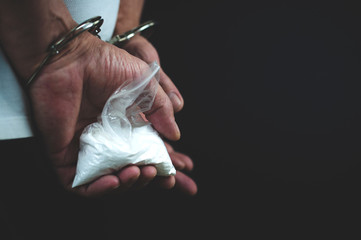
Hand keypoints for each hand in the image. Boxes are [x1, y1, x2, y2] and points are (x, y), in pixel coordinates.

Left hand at [29, 33, 180, 196]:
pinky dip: (99, 189)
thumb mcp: (145, 84)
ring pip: (111, 182)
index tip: (183, 168)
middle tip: (165, 178)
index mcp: (128, 127)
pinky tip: (116, 180)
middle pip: (134, 171)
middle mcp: (110, 141)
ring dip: (130, 184)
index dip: (168, 163)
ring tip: (142, 173)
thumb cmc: (106, 64)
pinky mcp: (65, 155)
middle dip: (154, 179)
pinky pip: (81, 184)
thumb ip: (161, 109)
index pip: (151, 152)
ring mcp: (89, 149)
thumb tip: (175, 135)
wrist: (71, 58)